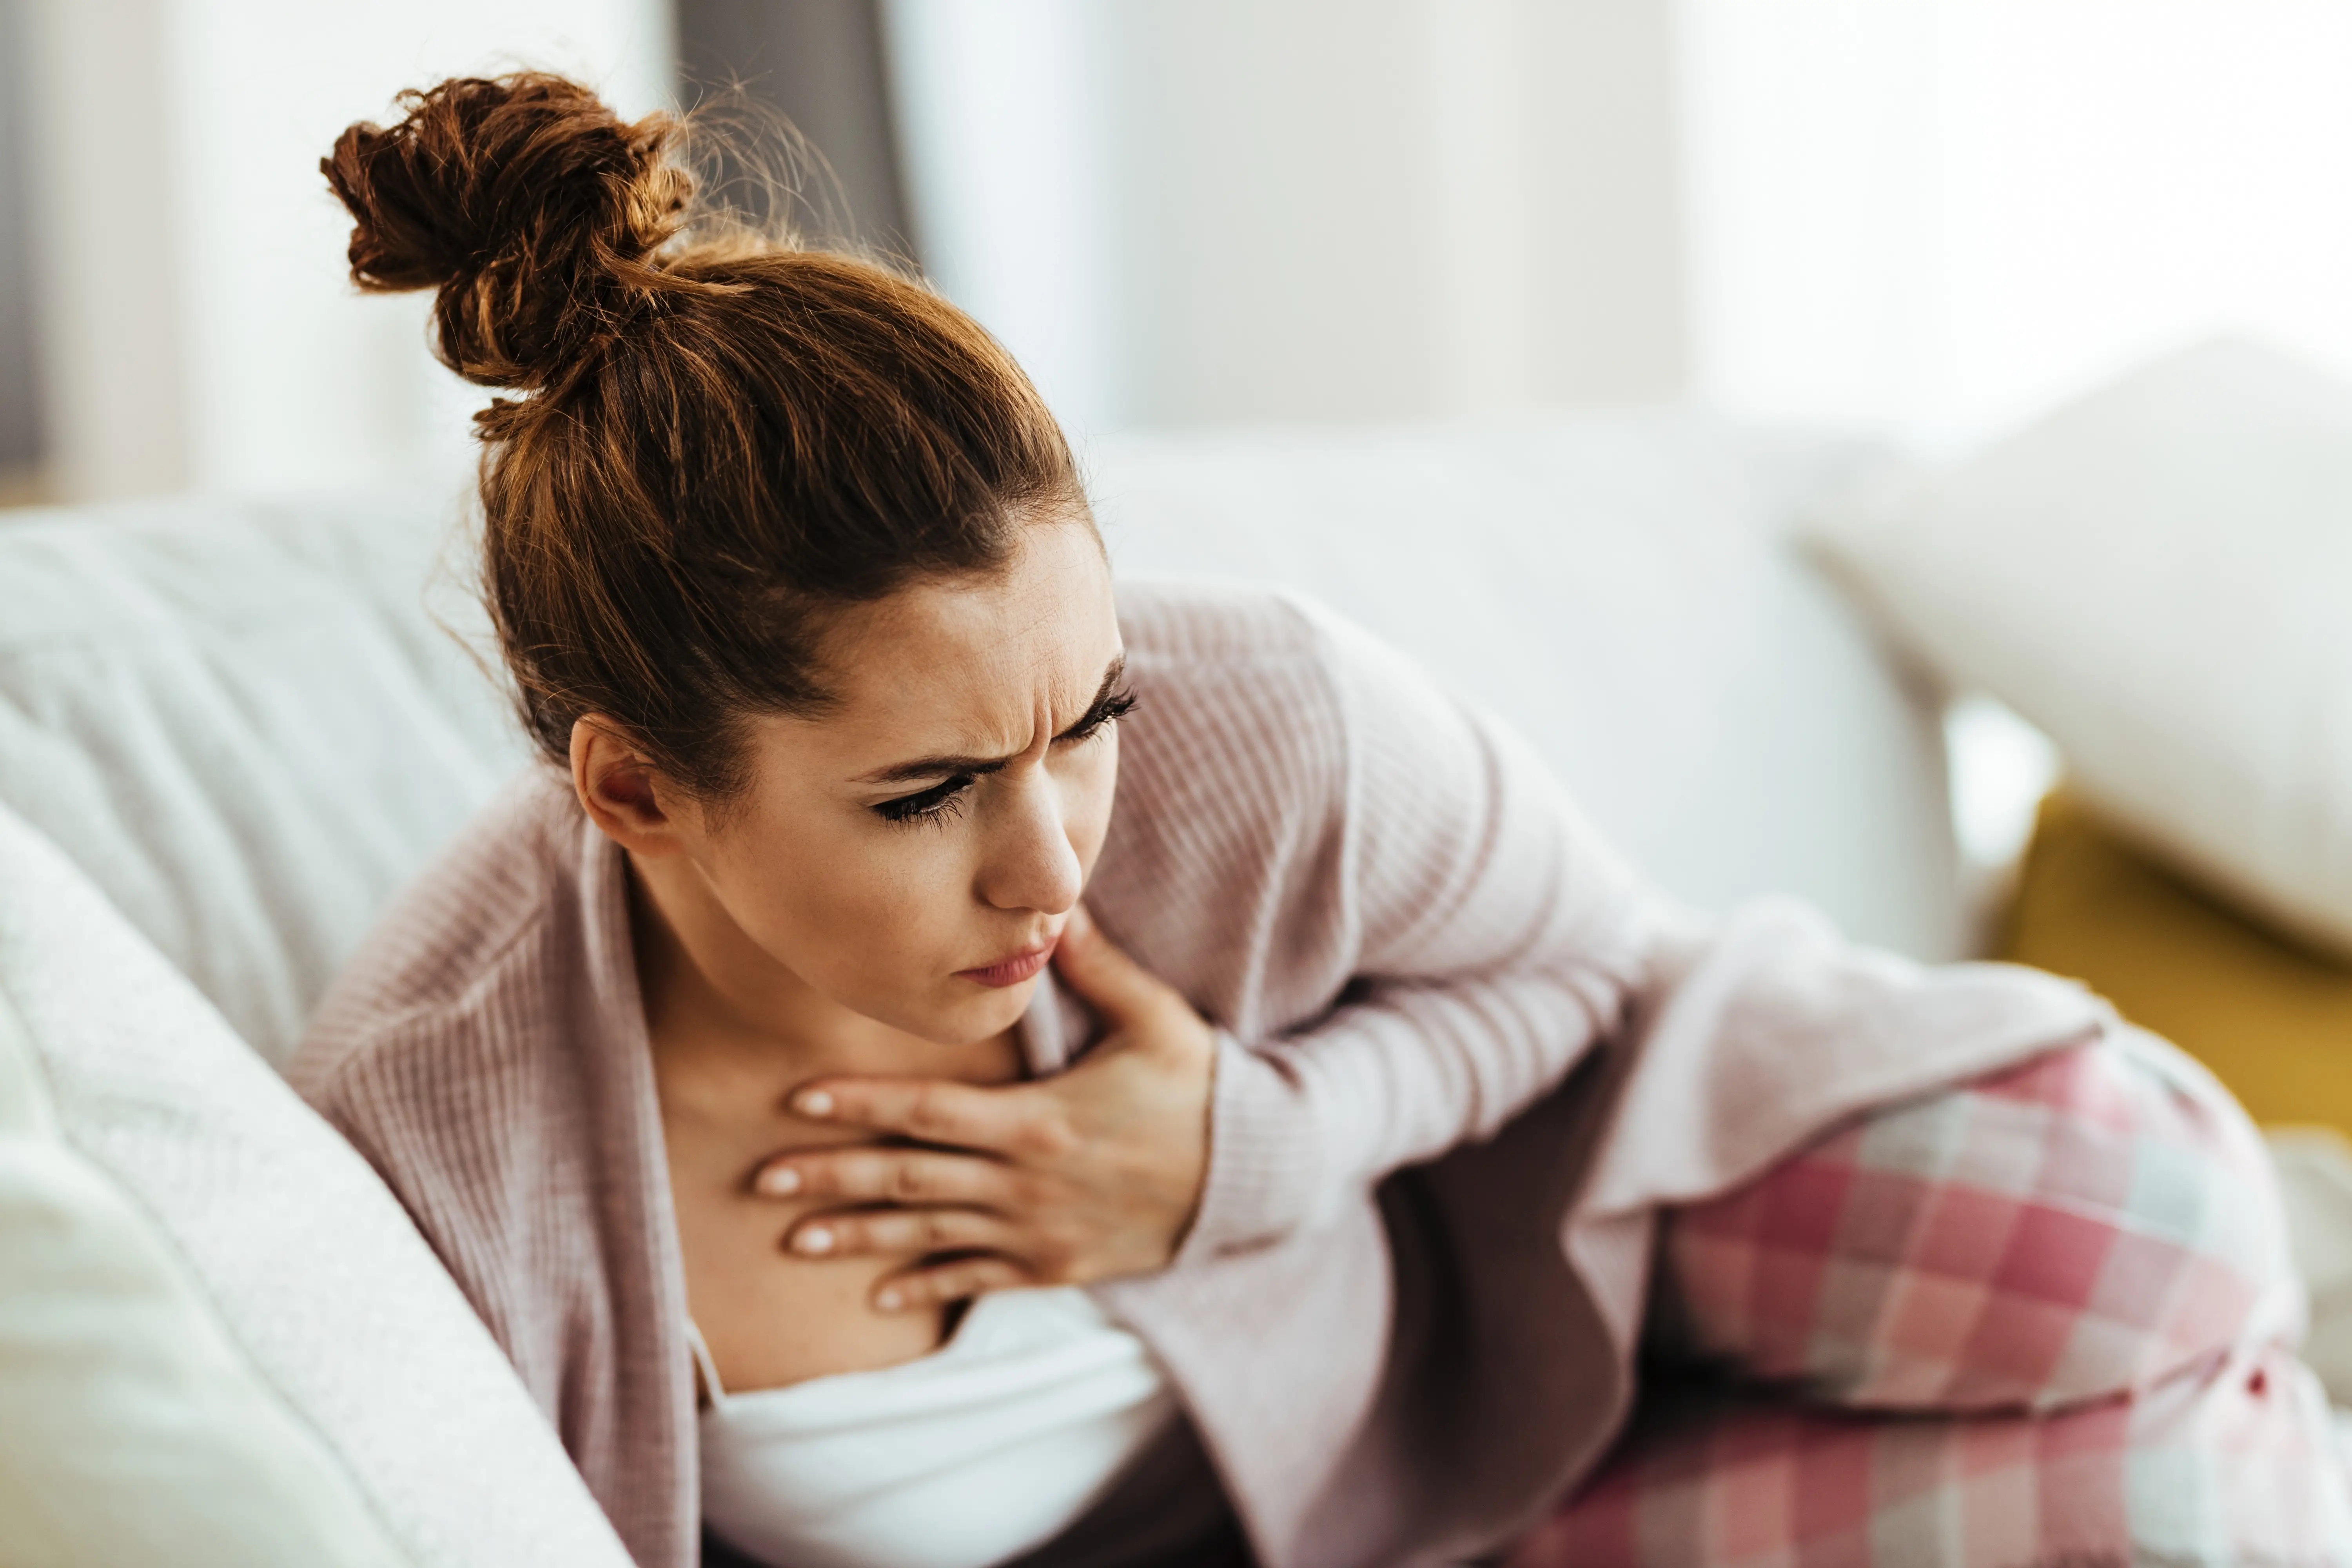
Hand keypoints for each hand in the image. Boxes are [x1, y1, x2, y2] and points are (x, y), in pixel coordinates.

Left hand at [755, 906, 1215, 1311]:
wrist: (1254, 1177)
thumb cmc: (1200, 1090)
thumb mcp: (1155, 1021)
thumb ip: (1098, 968)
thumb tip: (1056, 907)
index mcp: (1039, 1119)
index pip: (927, 1110)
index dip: (859, 1104)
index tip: (797, 1100)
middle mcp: (1025, 1181)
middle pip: (908, 1177)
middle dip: (831, 1176)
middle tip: (760, 1177)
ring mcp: (1037, 1231)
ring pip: (929, 1234)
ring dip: (858, 1237)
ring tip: (793, 1240)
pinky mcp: (1056, 1266)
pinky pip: (978, 1280)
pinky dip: (926, 1286)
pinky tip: (875, 1296)